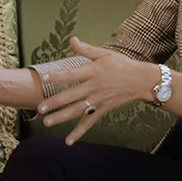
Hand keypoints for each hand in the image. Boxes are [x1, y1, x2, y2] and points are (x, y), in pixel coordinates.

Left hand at [36, 37, 153, 145]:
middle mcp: (94, 87)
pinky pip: (89, 122)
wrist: (142, 81)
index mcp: (93, 71)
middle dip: (55, 102)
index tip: (44, 78)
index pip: (72, 74)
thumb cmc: (122, 65)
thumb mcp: (105, 54)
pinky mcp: (103, 109)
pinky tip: (69, 140)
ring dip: (62, 117)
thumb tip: (72, 39)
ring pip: (77, 110)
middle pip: (72, 96)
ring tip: (47, 123)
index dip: (58, 76)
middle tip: (40, 108)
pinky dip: (79, 131)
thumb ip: (87, 49)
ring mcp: (98, 100)